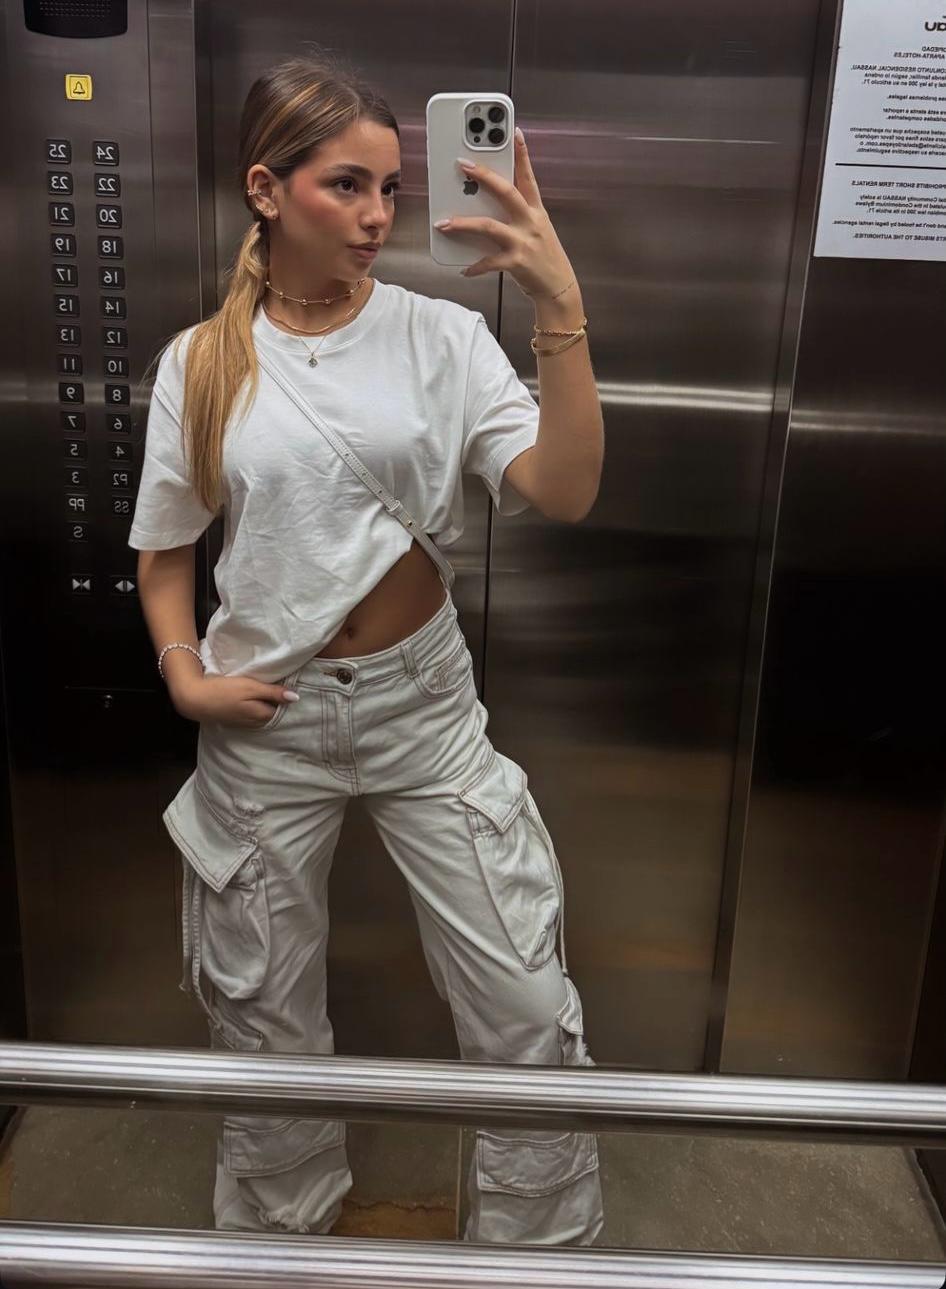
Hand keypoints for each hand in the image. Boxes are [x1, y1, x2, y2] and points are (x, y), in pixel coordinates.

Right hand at [170, 673, 298, 727]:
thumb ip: (273, 693)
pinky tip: (250, 696)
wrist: (195, 699)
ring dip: (264, 702)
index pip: (283, 707)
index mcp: (262, 715)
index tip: (284, 681)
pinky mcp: (236, 719)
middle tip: (275, 682)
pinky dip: (254, 705)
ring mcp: (245, 723)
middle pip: (273, 711)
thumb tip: (296, 698)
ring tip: (263, 687)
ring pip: (262, 712)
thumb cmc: (224, 691)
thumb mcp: (251, 687)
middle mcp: (256, 723)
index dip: (284, 695)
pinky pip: (252, 713)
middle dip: (276, 700)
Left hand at [435, 127, 574, 299]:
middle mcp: (531, 222)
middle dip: (483, 176)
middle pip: (506, 192)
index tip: (515, 132)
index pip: (528, 177)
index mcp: (536, 211)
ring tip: (444, 223)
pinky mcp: (517, 263)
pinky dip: (474, 266)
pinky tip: (464, 268)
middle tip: (463, 164)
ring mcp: (524, 242)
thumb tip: (486, 205)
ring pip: (489, 226)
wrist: (558, 288)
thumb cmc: (544, 257)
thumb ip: (517, 215)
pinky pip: (489, 262)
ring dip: (463, 223)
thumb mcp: (537, 230)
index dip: (522, 154)